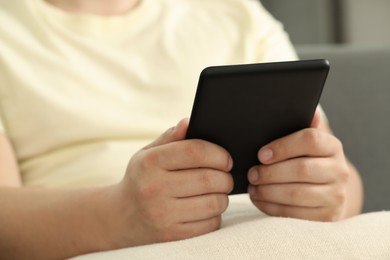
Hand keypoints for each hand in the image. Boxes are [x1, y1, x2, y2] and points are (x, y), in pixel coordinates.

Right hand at [116, 119, 232, 245]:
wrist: (120, 217)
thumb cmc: (141, 178)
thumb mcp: (148, 154)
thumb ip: (170, 137)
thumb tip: (190, 122)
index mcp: (149, 163)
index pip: (195, 152)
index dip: (218, 153)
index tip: (225, 158)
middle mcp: (154, 189)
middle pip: (209, 179)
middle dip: (226, 177)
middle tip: (225, 175)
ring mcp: (162, 215)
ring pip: (214, 203)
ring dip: (223, 196)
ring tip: (216, 191)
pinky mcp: (172, 235)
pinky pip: (210, 224)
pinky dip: (215, 214)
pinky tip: (206, 208)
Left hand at [247, 110, 350, 221]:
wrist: (326, 191)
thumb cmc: (307, 160)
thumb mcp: (306, 142)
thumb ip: (302, 124)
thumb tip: (309, 107)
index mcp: (332, 146)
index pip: (310, 140)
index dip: (283, 146)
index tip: (261, 154)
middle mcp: (339, 170)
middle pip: (301, 169)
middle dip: (270, 173)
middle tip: (251, 173)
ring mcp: (335, 195)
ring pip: (296, 194)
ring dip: (268, 191)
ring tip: (252, 187)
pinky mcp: (326, 217)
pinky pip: (294, 214)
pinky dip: (271, 207)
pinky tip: (259, 199)